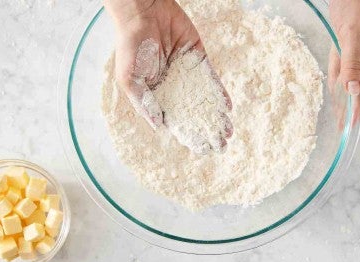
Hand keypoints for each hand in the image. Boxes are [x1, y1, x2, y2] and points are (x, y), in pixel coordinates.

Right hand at [104, 0, 232, 152]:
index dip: (188, 135)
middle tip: (221, 145)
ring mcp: (187, 74)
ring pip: (204, 98)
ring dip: (216, 115)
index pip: (175, 120)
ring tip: (228, 132)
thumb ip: (144, 103)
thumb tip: (159, 126)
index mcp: (156, 95)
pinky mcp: (198, 59)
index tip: (202, 150)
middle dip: (206, 129)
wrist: (143, 13)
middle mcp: (173, 87)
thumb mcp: (130, 79)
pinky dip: (219, 93)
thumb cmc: (131, 46)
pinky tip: (228, 108)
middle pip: (193, 112)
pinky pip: (211, 79)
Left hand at [328, 0, 359, 121]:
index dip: (358, 107)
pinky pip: (342, 66)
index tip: (351, 124)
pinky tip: (335, 93)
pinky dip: (337, 79)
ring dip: (342, 96)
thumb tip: (352, 91)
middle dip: (349, 106)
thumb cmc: (355, 6)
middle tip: (341, 127)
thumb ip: (351, 63)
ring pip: (348, 78)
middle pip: (358, 86)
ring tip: (338, 117)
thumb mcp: (351, 35)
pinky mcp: (349, 46)